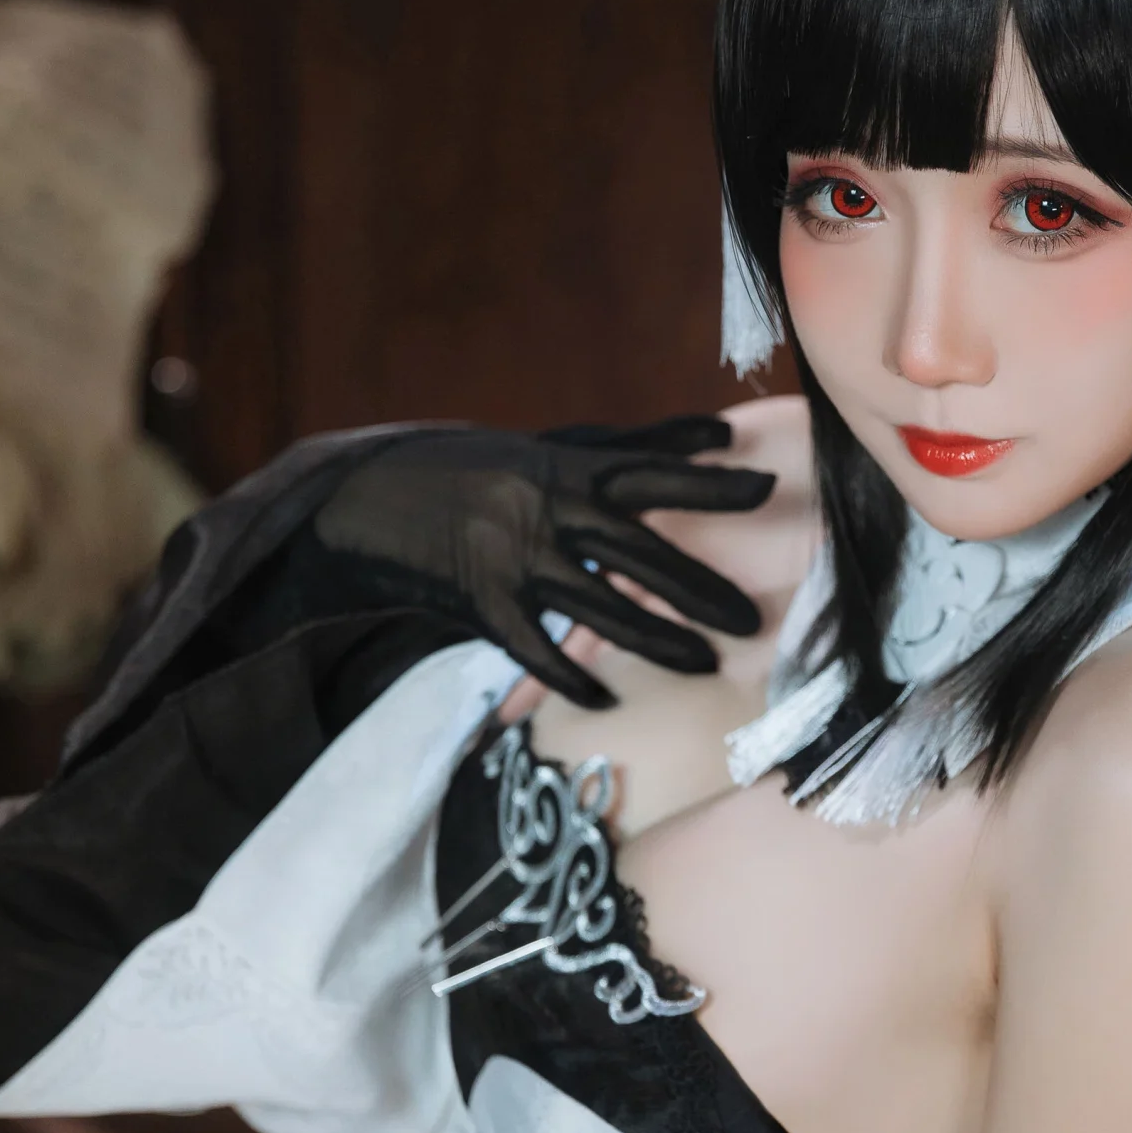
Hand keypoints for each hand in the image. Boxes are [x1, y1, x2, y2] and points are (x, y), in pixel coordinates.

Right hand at [61, 415, 777, 770]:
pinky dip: (572, 679)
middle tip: (752, 618)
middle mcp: (545, 511)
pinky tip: (607, 701)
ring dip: (656, 640)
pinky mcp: (482, 604)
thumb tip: (713, 431)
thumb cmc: (471, 468)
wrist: (366, 499)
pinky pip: (538, 651)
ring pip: (599, 608)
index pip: (651, 473)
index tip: (765, 486)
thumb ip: (631, 445)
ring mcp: (513, 560)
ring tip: (706, 662)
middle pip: (639, 553)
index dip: (708, 481)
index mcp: (565, 468)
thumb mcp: (547, 447)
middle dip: (699, 588)